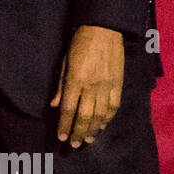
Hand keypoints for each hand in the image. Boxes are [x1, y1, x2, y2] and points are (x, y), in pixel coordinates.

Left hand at [51, 25, 124, 147]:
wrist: (104, 29)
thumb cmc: (79, 43)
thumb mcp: (64, 62)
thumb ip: (60, 85)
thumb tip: (55, 105)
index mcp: (76, 80)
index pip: (69, 109)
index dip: (65, 125)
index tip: (62, 137)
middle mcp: (92, 86)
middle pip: (85, 116)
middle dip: (78, 132)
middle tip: (75, 145)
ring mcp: (107, 86)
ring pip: (100, 114)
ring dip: (93, 129)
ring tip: (88, 140)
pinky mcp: (119, 83)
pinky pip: (114, 105)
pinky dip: (108, 118)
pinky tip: (103, 125)